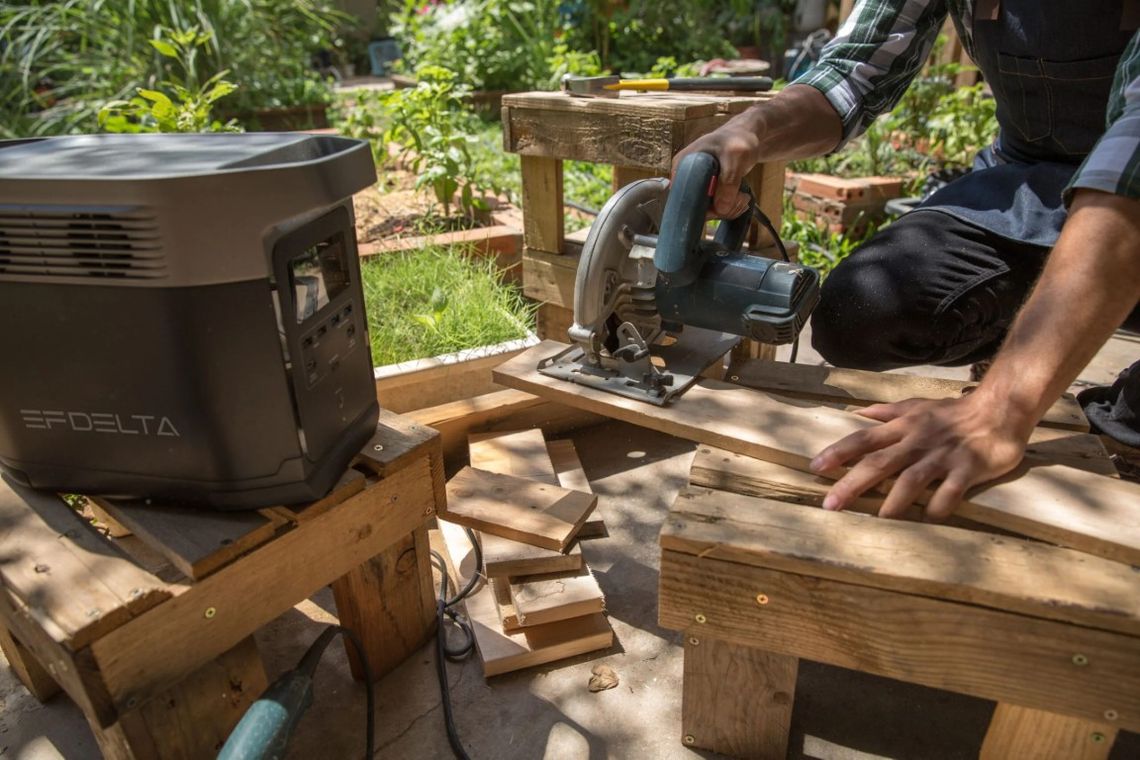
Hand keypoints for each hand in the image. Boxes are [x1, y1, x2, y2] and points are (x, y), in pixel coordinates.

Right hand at [671, 108, 763, 217]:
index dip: (703, 207)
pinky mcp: (707, 191)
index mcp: (682, 166)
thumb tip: (720, 209)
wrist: (745, 137)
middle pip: (695, 208)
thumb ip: (728, 182)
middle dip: (721, 209)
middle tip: (741, 199)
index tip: (726, 203)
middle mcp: (685, 178)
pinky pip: (715, 209)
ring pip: (708, 211)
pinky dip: (730, 208)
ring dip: (729, 209)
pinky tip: (741, 198)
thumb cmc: (737, 139)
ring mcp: (696, 186)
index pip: (684, 198)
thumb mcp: (735, 156)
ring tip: (743, 197)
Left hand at [809, 394, 1031, 520]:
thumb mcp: (917, 406)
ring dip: (893, 501)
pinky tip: (928, 520)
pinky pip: (951, 491)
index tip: (815, 468)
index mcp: (903, 427)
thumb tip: (857, 413)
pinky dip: (939, 506)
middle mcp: (918, 441)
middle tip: (830, 504)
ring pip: (912, 479)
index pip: (863, 439)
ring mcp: (943, 455)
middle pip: (879, 462)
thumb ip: (887, 412)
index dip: (838, 453)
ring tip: (878, 520)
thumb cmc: (954, 412)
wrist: (1000, 409)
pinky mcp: (969, 468)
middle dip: (852, 483)